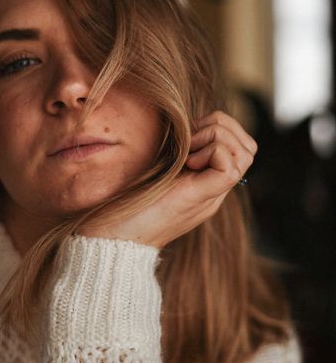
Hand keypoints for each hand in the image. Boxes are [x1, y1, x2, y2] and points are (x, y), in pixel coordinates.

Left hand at [80, 111, 256, 248]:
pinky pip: (230, 165)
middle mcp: (216, 190)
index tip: (189, 135)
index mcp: (206, 183)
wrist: (115, 236)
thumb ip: (176, 154)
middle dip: (224, 127)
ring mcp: (213, 196)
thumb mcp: (157, 170)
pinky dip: (210, 151)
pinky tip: (188, 163)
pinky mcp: (204, 197)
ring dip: (216, 137)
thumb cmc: (126, 203)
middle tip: (191, 140)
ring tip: (189, 152)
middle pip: (249, 147)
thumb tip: (185, 126)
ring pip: (245, 152)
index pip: (240, 147)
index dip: (219, 127)